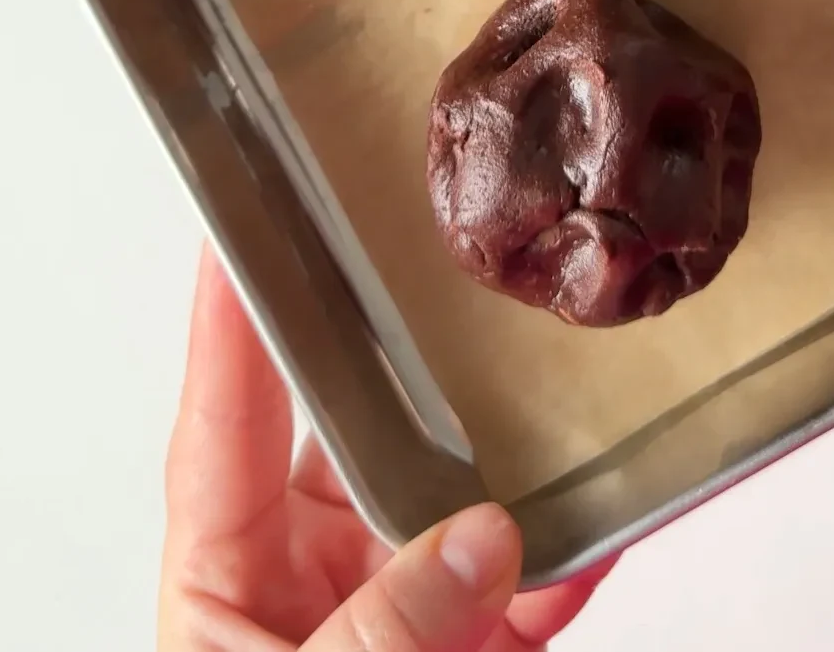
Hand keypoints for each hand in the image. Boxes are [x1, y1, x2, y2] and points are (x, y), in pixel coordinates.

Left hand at [159, 248, 612, 650]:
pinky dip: (570, 560)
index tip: (237, 223)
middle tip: (438, 260)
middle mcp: (306, 569)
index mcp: (226, 568)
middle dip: (408, 356)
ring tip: (558, 387)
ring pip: (456, 505)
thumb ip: (385, 631)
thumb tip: (483, 540)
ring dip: (512, 463)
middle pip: (360, 433)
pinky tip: (607, 523)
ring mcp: (391, 606)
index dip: (230, 320)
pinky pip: (526, 593)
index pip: (227, 419)